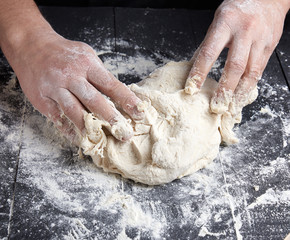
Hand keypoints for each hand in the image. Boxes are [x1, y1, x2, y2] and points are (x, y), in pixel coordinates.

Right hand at [9, 32, 143, 142]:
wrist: (31, 46)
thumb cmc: (65, 53)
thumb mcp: (87, 56)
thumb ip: (100, 76)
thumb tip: (120, 96)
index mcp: (87, 65)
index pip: (111, 85)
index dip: (127, 100)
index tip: (139, 113)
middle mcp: (72, 76)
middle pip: (95, 101)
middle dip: (112, 119)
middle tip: (124, 133)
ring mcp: (55, 88)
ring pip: (75, 112)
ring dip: (90, 128)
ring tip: (102, 140)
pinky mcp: (42, 99)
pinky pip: (57, 118)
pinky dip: (69, 130)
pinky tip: (79, 138)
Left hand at [185, 0, 288, 112]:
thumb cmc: (239, 8)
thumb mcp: (218, 20)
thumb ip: (208, 44)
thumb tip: (194, 65)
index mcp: (225, 23)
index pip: (209, 53)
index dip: (199, 73)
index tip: (191, 89)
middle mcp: (244, 31)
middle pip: (234, 66)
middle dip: (225, 89)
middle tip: (216, 106)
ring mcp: (260, 40)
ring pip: (251, 72)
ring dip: (240, 93)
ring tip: (231, 107)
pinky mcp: (269, 47)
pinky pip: (260, 71)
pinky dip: (250, 86)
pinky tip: (242, 96)